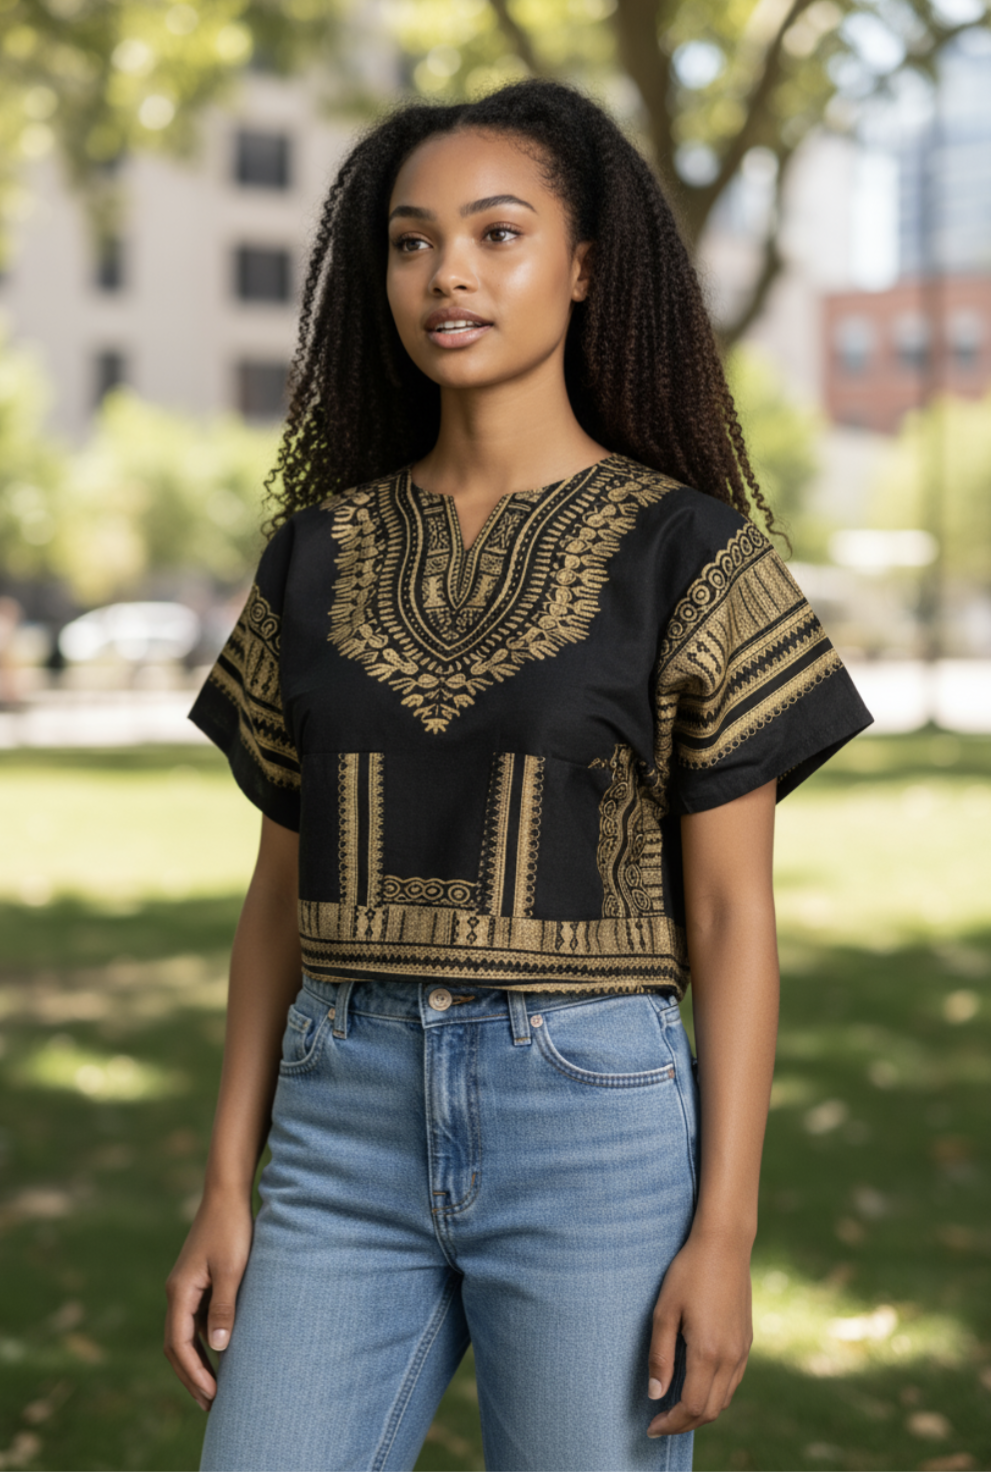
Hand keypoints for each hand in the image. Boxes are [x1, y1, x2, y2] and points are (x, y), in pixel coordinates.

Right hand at [164, 1191, 253, 1410]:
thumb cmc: (232, 1228)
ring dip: (196, 1362)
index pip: (179, 1344)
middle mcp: (177, 1292)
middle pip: (176, 1345)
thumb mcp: (233, 1269)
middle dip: (191, 1376)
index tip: (212, 1396)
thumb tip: (217, 1348)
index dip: (194, 1373)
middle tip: (210, 1405)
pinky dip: (202, 1342)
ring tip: (213, 1390)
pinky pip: (194, 1321)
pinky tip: (218, 1354)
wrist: (227, 1193)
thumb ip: (225, 1307)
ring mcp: (186, 1286)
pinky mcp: (198, 1281)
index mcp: (180, 1291)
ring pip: (184, 1334)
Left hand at [645, 1228, 752, 1436]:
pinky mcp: (747, 1341)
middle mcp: (731, 1357)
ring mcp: (742, 1350)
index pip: (691, 1407)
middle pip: (710, 1410)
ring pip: (724, 1399)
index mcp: (708, 1352)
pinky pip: (733, 1382)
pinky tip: (696, 1385)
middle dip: (684, 1424)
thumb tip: (655, 1394)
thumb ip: (660, 1356)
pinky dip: (714, 1395)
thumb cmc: (689, 1273)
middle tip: (660, 1423)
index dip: (671, 1423)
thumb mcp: (665, 1311)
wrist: (725, 1245)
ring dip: (700, 1411)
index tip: (651, 1426)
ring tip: (675, 1408)